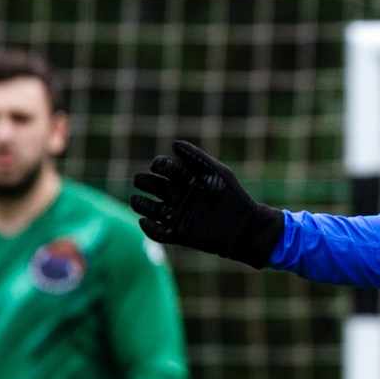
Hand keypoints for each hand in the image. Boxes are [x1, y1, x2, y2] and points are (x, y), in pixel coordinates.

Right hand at [129, 141, 283, 267]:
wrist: (244, 227)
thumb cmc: (233, 196)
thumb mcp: (216, 173)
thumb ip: (196, 157)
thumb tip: (173, 144)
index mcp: (189, 179)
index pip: (168, 169)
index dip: (160, 166)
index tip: (156, 165)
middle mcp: (182, 196)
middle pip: (156, 187)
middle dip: (146, 183)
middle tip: (139, 180)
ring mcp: (180, 215)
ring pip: (153, 209)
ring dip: (142, 205)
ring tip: (135, 200)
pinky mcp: (180, 234)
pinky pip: (159, 233)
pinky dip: (150, 229)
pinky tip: (145, 221)